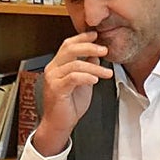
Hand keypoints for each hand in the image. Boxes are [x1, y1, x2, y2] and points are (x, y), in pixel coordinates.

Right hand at [31, 31, 112, 155]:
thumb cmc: (69, 105)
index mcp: (57, 65)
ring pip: (75, 64)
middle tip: (104, 49)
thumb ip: (87, 69)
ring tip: (106, 73)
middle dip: (89, 47)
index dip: (82, 38)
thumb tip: (95, 56)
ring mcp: (53, 78)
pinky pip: (73, 77)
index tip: (96, 35)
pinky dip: (86, 77)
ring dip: (94, 67)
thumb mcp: (82, 83)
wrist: (59, 124)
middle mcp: (53, 69)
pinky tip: (95, 80)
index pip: (68, 44)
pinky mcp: (56, 89)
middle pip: (69, 49)